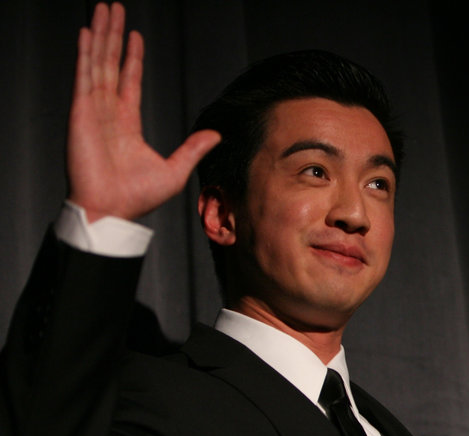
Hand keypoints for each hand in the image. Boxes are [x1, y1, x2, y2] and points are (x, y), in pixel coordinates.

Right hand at [66, 3, 219, 221]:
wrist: (113, 210)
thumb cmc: (137, 198)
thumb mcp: (175, 170)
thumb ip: (193, 149)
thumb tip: (215, 135)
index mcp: (127, 124)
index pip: (129, 80)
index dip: (132, 57)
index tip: (136, 36)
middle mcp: (108, 112)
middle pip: (110, 63)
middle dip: (113, 35)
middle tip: (115, 8)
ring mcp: (93, 110)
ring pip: (97, 62)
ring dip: (100, 35)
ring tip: (104, 9)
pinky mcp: (82, 113)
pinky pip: (84, 76)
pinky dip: (84, 54)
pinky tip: (86, 33)